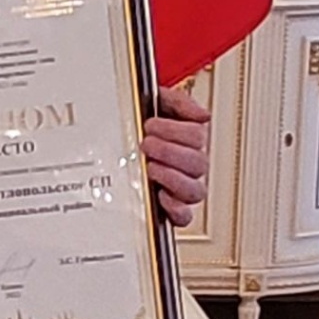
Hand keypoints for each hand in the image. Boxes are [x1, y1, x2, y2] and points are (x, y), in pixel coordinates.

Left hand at [141, 85, 210, 227]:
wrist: (116, 137)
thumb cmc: (139, 122)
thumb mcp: (155, 102)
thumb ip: (178, 102)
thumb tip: (203, 115)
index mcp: (189, 140)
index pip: (197, 136)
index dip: (174, 130)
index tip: (150, 124)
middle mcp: (190, 165)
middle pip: (198, 163)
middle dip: (169, 151)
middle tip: (147, 143)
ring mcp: (182, 188)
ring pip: (195, 190)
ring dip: (173, 178)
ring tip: (150, 167)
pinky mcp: (170, 209)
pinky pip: (184, 216)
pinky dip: (175, 209)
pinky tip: (161, 196)